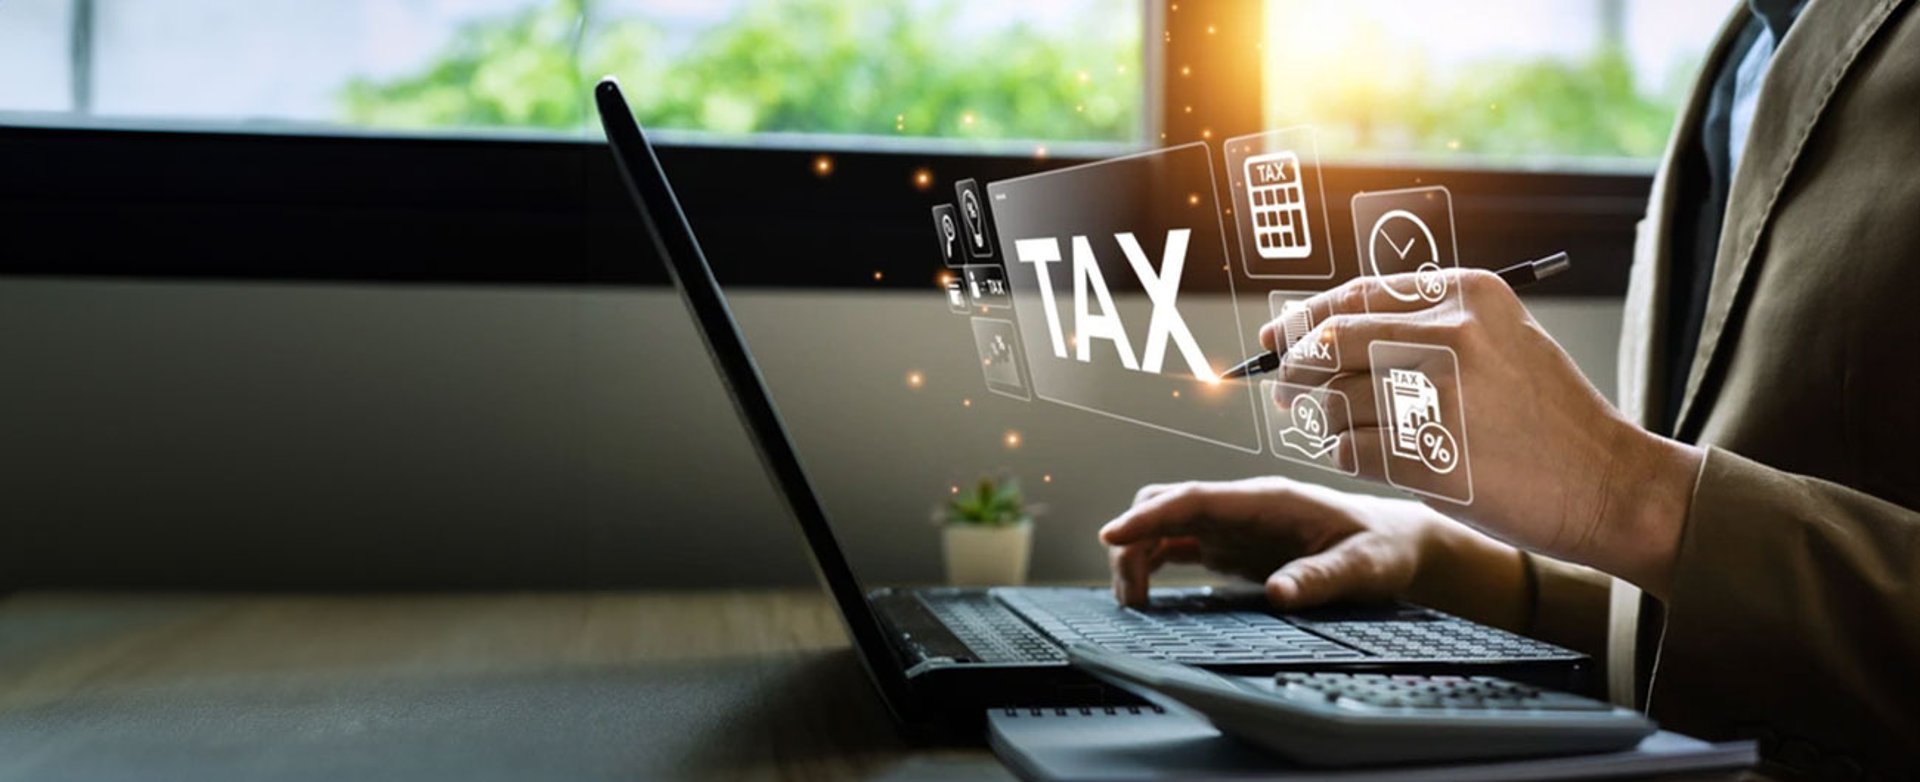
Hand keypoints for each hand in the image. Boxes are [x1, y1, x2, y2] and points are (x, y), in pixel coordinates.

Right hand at [1098, 477, 1528, 627]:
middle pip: (1166, 507)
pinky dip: (1153, 564)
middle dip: (1133, 540)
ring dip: (1139, 555)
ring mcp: (1234, 525)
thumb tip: (1281, 594)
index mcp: (1266, 500)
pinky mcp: (1233, 546)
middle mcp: (1241, 507)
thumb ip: (1322, 577)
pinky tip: (1147, 594)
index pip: (1193, 499)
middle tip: (1128, 593)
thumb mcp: (1364, 566)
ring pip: (1166, 527)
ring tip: (1133, 602)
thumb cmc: (1384, 547)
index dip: (1148, 517)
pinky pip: (1179, 546)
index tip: (1112, 535)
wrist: (1399, 543)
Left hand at [1262, 269, 1700, 596]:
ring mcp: (1441, 397)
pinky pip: (1349, 450)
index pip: (1356, 295)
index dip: (1304, 318)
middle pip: (1331, 343)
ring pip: (1334, 401)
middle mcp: (1452, 336)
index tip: (1278, 337)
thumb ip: (1423, 325)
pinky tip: (1362, 455)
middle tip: (1286, 387)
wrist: (1607, 482)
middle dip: (1297, 367)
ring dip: (1322, 419)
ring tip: (1335, 427)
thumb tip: (1323, 329)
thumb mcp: (1499, 338)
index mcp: (1466, 295)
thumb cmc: (1545, 414)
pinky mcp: (1432, 455)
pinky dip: (1343, 454)